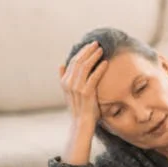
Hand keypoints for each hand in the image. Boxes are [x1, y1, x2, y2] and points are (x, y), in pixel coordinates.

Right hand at [59, 41, 107, 164]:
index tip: (90, 45)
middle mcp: (69, 83)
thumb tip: (61, 64)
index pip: (72, 61)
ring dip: (94, 56)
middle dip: (88, 50)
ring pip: (85, 66)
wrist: (81, 122)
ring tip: (102, 50)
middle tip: (97, 43)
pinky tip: (106, 63)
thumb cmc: (79, 106)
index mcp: (64, 81)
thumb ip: (64, 78)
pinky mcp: (86, 93)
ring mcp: (77, 88)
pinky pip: (94, 77)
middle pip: (78, 61)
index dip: (81, 52)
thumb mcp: (69, 92)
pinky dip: (100, 68)